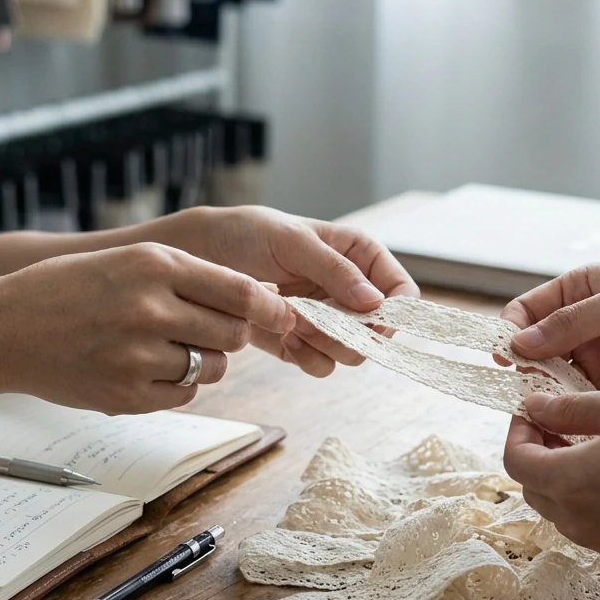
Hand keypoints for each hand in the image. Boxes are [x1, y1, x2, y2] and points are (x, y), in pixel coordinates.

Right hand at [0, 243, 294, 414]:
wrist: (4, 329)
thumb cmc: (70, 290)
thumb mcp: (130, 262)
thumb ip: (190, 276)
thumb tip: (258, 300)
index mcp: (155, 266)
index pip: (241, 291)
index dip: (271, 307)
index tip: (283, 314)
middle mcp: (151, 308)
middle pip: (233, 333)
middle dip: (232, 335)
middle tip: (207, 330)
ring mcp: (139, 356)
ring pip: (214, 368)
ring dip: (205, 361)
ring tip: (166, 348)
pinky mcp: (129, 396)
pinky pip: (186, 395)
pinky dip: (178, 386)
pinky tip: (145, 369)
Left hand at [173, 206, 418, 375]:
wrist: (199, 257)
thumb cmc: (246, 234)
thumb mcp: (291, 240)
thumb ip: (334, 269)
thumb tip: (374, 301)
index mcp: (358, 256)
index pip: (400, 291)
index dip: (393, 311)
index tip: (369, 320)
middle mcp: (349, 290)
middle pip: (378, 331)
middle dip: (350, 332)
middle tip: (316, 321)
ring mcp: (326, 319)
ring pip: (351, 352)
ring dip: (326, 346)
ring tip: (294, 325)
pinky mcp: (301, 342)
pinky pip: (321, 365)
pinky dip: (306, 358)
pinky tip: (283, 338)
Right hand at [500, 265, 599, 401]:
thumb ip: (574, 321)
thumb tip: (520, 342)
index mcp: (581, 290)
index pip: (528, 309)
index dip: (512, 330)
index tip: (507, 354)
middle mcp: (582, 326)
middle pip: (533, 349)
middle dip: (523, 367)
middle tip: (521, 387)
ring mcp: (596, 360)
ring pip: (550, 380)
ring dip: (541, 393)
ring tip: (541, 409)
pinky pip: (577, 404)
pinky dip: (565, 413)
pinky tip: (564, 422)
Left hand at [503, 387, 599, 568]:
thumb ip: (568, 408)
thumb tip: (531, 408)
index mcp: (572, 481)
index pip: (515, 461)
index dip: (517, 432)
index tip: (534, 411)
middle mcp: (582, 523)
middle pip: (534, 489)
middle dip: (538, 455)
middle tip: (560, 424)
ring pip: (563, 512)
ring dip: (565, 479)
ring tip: (594, 446)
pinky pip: (595, 528)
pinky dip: (594, 502)